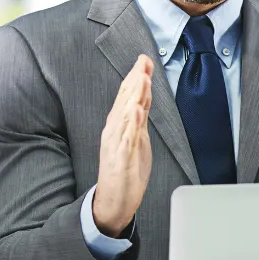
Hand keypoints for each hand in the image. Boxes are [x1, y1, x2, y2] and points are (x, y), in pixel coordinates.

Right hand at [92, 57, 153, 236]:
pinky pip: (126, 139)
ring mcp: (116, 144)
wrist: (113, 200)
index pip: (128, 96)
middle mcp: (115, 130)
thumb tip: (143, 98)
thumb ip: (138, 118)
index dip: (136, 77)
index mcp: (119, 125)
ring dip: (132, 96)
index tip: (145, 59)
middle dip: (135, 80)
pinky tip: (135, 111)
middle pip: (125, 100)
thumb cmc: (125, 170)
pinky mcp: (120, 159)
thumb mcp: (135, 139)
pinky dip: (130, 124)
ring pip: (125, 115)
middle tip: (143, 62)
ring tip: (141, 78)